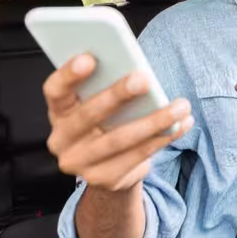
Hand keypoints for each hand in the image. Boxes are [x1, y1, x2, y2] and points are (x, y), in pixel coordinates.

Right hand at [43, 54, 193, 191]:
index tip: (89, 58)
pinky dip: (164, 137)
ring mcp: (81, 163)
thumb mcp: (96, 105)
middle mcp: (62, 140)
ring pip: (120, 139)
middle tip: (144, 79)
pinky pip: (139, 155)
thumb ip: (105, 87)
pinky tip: (182, 123)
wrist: (106, 170)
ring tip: (180, 106)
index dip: (68, 75)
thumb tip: (134, 69)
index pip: (54, 91)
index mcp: (58, 112)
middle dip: (118, 95)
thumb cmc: (105, 123)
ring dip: (154, 120)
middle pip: (88, 115)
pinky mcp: (105, 179)